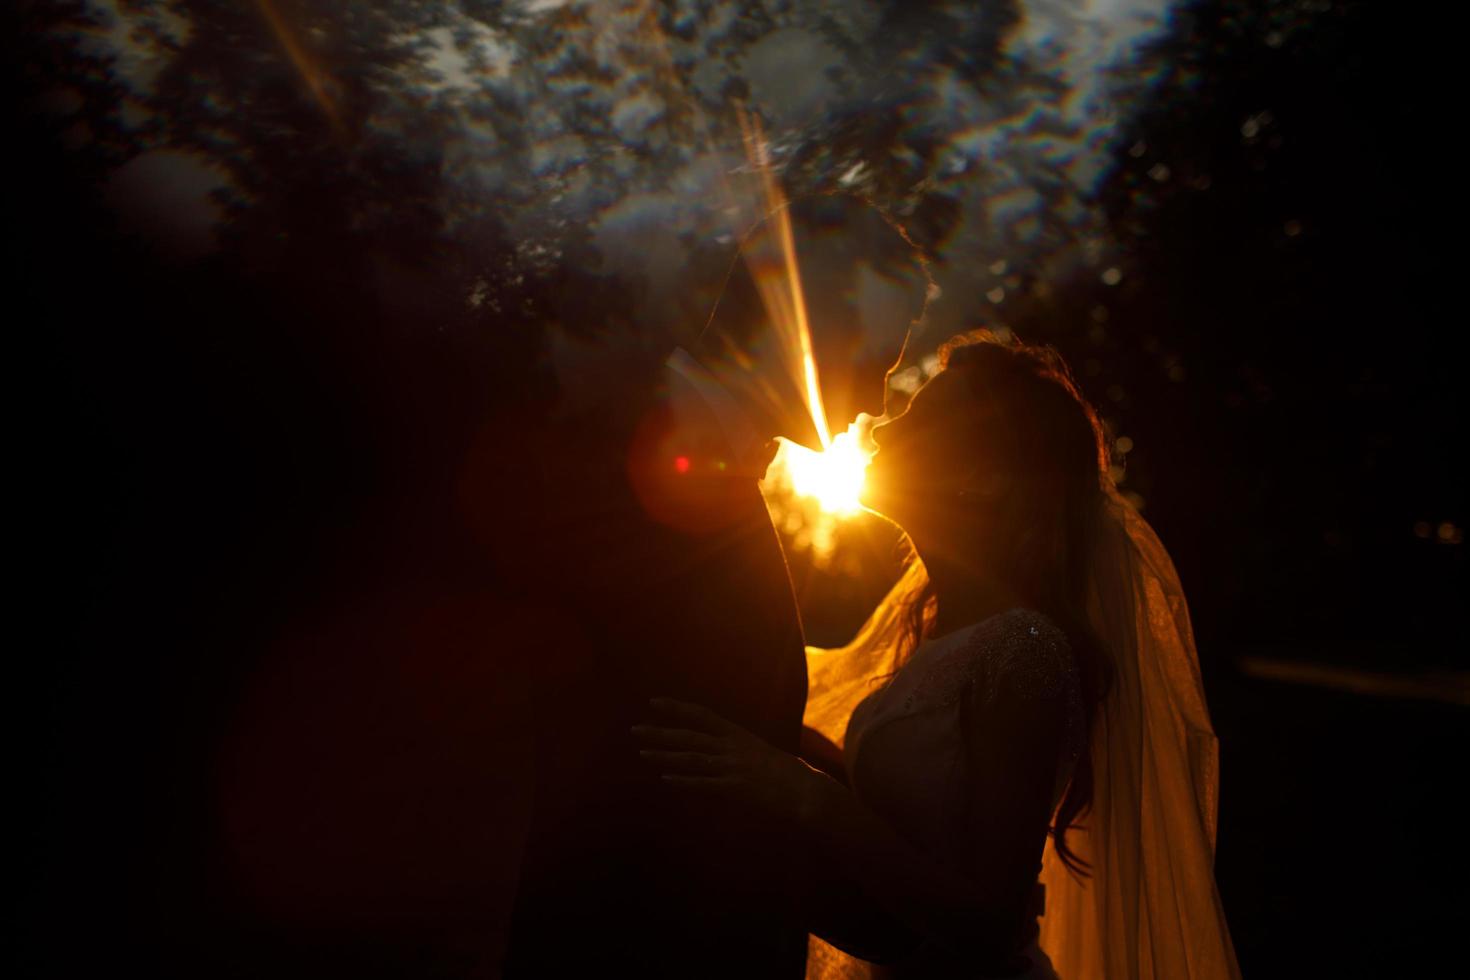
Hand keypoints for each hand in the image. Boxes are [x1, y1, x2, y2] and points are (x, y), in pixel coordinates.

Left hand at [632, 697, 827, 824]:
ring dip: (665, 756)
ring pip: (692, 759)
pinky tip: (666, 778)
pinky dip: (684, 780)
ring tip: (643, 752)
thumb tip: (723, 750)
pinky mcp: (735, 788)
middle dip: (661, 733)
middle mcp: (734, 747)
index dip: (677, 709)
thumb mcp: (763, 754)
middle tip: (635, 729)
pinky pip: (704, 783)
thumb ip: (741, 750)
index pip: (702, 716)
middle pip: (690, 737)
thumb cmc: (789, 775)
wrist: (808, 792)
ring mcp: (733, 767)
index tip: (654, 703)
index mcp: (740, 736)